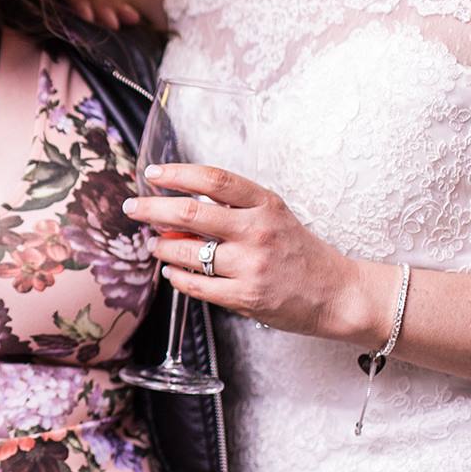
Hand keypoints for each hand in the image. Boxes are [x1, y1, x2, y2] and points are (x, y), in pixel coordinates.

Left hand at [123, 164, 380, 343]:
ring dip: (161, 247)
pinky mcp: (246, 297)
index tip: (152, 174)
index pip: (214, 180)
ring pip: (187, 252)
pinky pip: (196, 286)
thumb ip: (234, 209)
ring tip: (153, 244)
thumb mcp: (275, 216)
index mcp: (266, 204)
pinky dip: (177, 277)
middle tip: (132, 208)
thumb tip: (179, 205)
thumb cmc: (301, 252)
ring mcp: (251, 266)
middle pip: (191, 213)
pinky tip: (171, 271)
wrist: (337, 294)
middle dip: (152, 209)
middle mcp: (257, 231)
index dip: (177, 173)